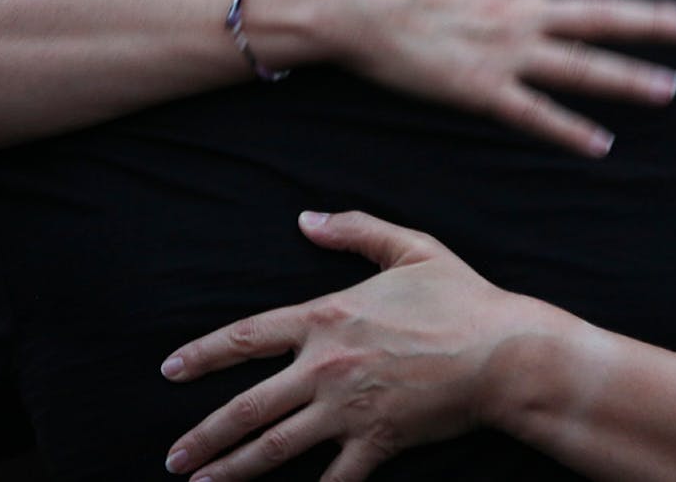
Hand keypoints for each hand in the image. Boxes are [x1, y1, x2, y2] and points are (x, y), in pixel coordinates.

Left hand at [161, 211, 544, 481]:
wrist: (505, 352)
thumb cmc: (462, 298)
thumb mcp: (410, 247)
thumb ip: (354, 230)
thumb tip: (305, 219)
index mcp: (327, 317)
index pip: (246, 337)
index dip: (202, 355)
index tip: (170, 370)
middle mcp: (326, 367)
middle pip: (248, 407)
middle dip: (204, 436)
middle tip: (173, 457)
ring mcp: (349, 410)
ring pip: (275, 448)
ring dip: (232, 470)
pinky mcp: (377, 442)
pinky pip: (333, 479)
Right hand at [260, 0, 675, 156]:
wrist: (345, 2)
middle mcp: (521, 7)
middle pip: (602, 14)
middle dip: (654, 21)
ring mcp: (504, 50)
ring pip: (581, 68)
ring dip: (629, 79)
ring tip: (670, 88)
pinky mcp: (480, 89)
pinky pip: (535, 114)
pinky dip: (570, 131)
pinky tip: (600, 144)